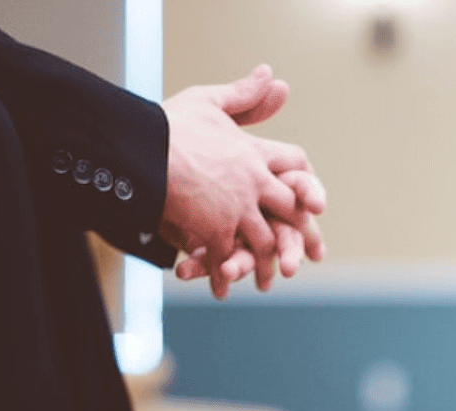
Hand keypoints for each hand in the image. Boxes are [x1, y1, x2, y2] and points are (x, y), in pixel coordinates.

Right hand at [158, 66, 312, 285]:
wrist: (142, 149)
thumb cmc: (170, 124)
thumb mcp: (209, 102)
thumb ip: (244, 96)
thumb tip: (272, 76)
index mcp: (255, 153)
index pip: (297, 166)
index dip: (306, 183)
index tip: (313, 203)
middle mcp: (254, 183)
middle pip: (289, 212)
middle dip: (295, 235)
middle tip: (299, 257)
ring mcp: (237, 209)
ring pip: (262, 242)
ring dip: (263, 264)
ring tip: (264, 282)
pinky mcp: (215, 230)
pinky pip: (224, 259)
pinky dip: (223, 277)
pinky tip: (222, 290)